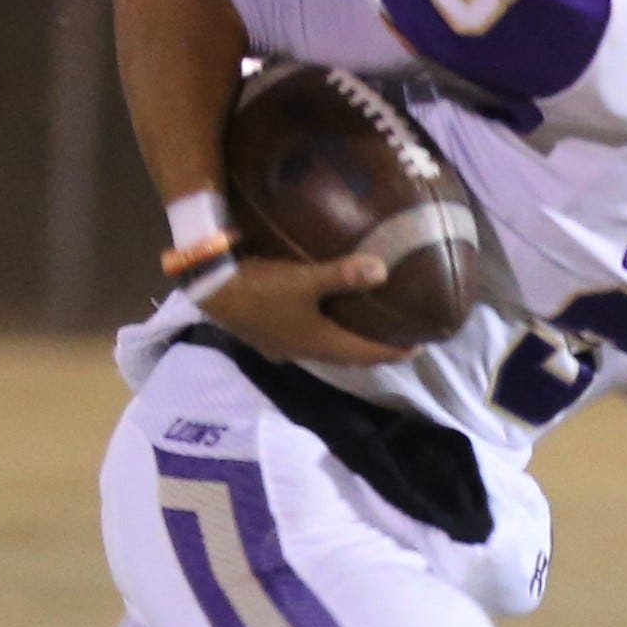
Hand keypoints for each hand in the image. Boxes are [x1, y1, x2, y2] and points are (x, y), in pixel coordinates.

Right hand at [199, 255, 414, 368]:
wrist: (208, 289)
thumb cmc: (260, 287)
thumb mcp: (304, 279)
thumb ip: (344, 275)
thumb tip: (384, 270)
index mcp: (318, 344)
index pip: (365, 353)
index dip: (392, 352)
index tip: (417, 347)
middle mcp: (303, 351)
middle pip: (346, 355)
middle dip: (370, 349)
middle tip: (394, 337)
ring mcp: (281, 346)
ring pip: (323, 349)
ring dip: (344, 342)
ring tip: (362, 327)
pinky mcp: (265, 336)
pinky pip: (303, 338)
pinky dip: (321, 332)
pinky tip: (319, 318)